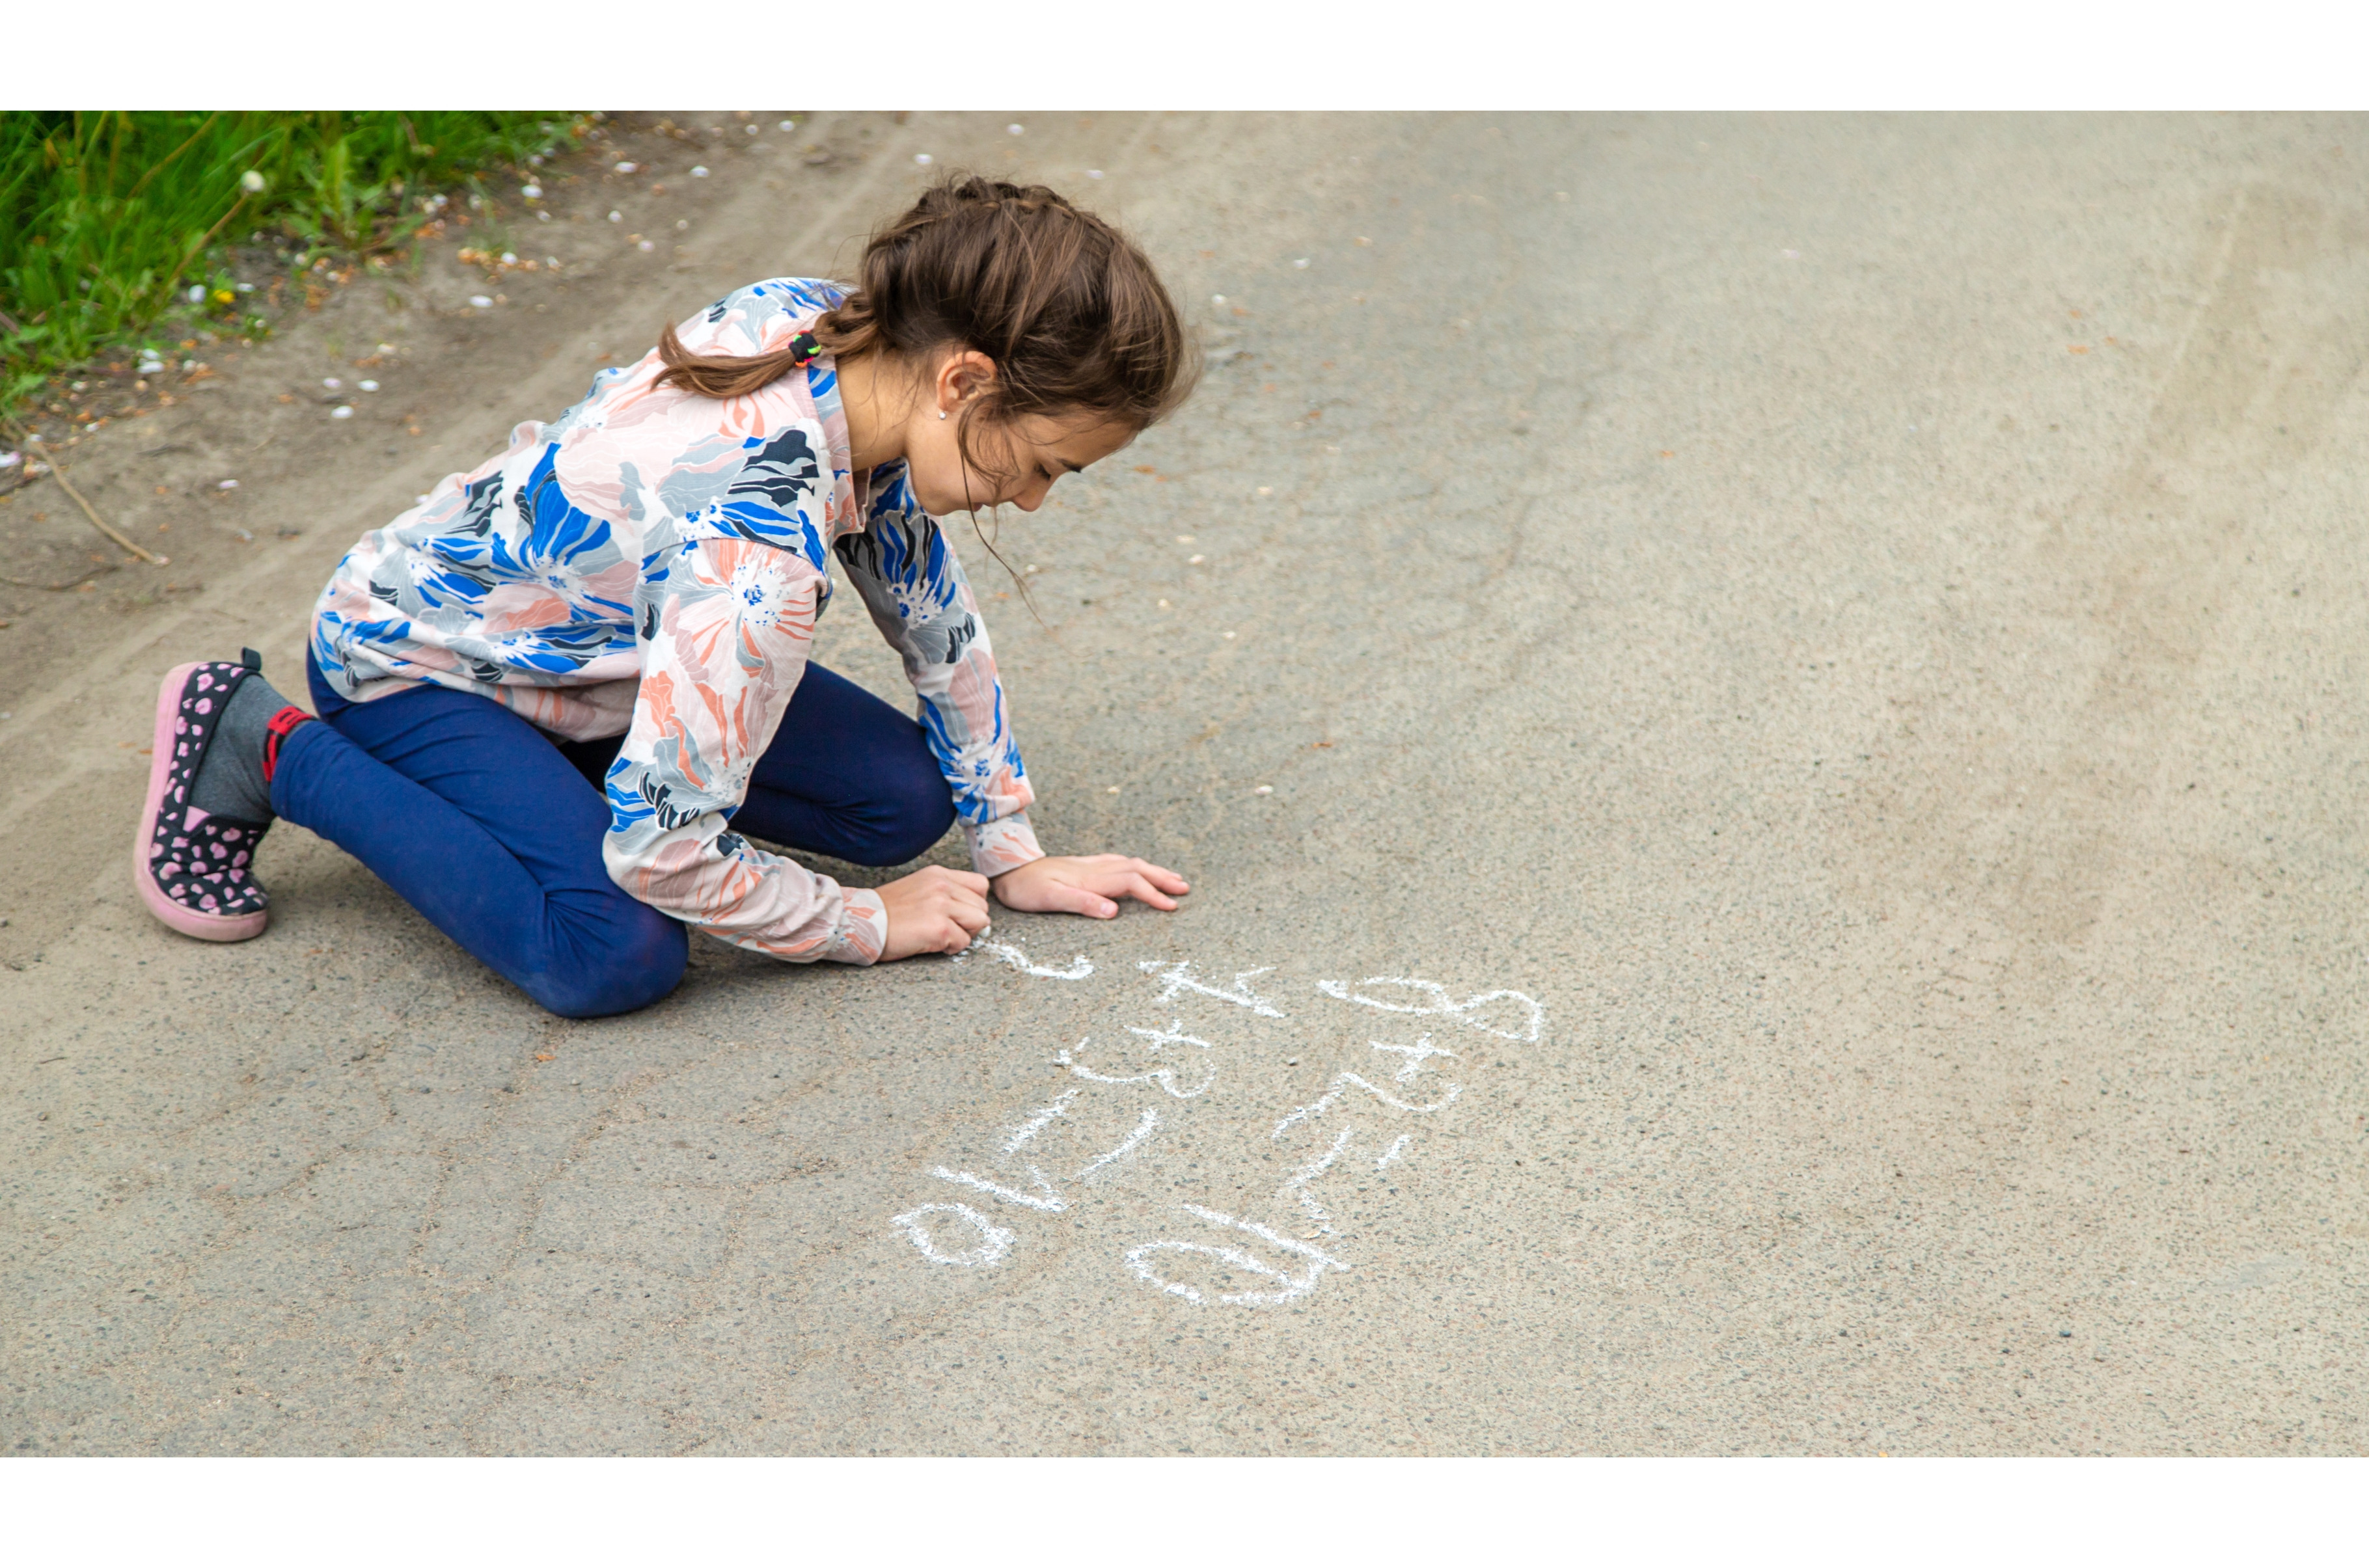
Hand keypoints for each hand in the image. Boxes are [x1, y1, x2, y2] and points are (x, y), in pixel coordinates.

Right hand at [876, 865, 991, 959]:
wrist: (860, 922)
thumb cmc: (886, 911)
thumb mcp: (918, 888)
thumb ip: (945, 892)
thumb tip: (972, 912)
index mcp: (938, 874)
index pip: (980, 885)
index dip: (975, 903)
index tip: (960, 913)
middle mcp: (942, 886)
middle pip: (982, 906)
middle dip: (970, 922)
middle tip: (949, 929)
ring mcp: (942, 906)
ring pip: (979, 922)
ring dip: (964, 934)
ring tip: (942, 937)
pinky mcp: (939, 928)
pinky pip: (963, 942)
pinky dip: (951, 948)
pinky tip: (932, 944)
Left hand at [990, 854, 1190, 918]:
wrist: (1007, 869)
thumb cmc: (1026, 888)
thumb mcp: (1050, 899)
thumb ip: (1082, 903)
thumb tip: (1114, 910)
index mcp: (1090, 879)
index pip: (1131, 883)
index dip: (1153, 894)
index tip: (1171, 906)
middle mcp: (1094, 869)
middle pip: (1136, 869)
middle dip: (1162, 878)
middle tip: (1184, 888)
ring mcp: (1089, 865)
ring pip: (1129, 864)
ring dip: (1153, 871)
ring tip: (1172, 878)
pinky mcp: (1082, 866)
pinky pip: (1117, 863)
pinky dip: (1135, 867)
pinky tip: (1137, 870)